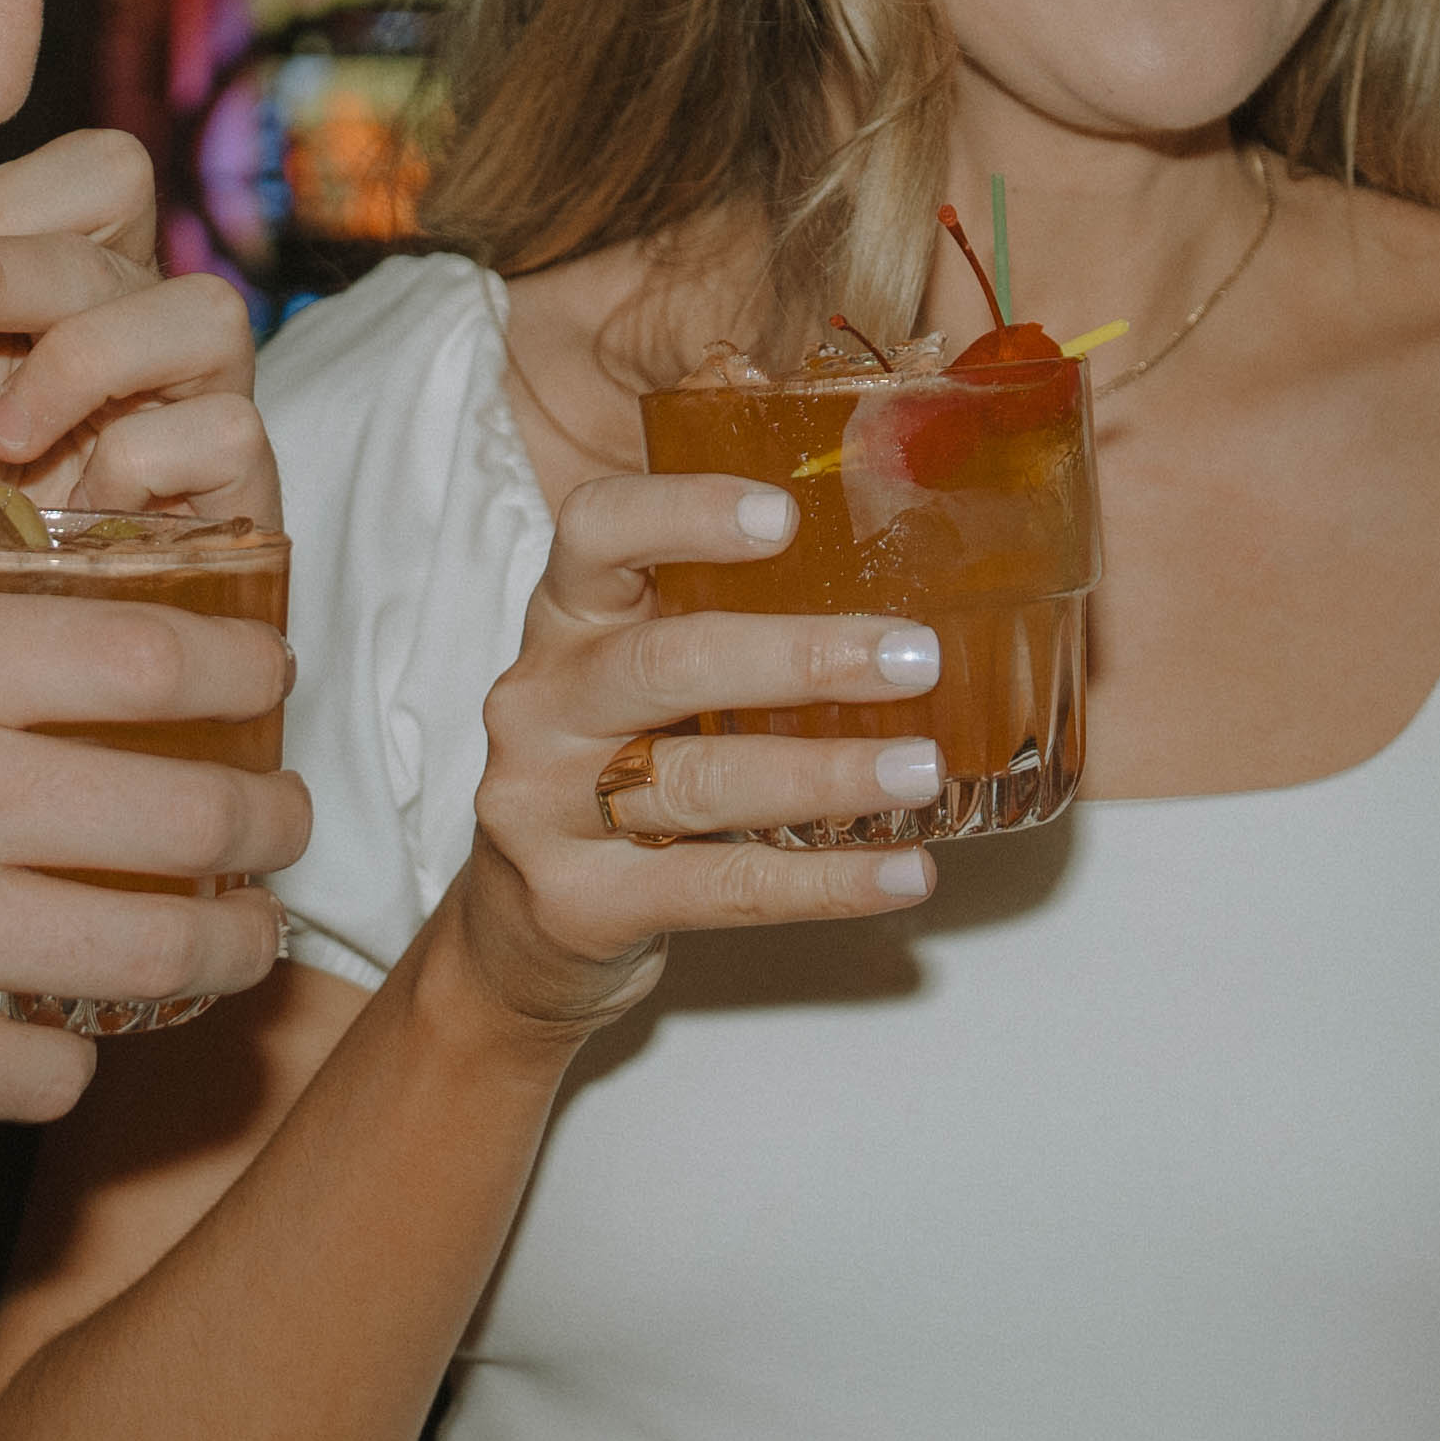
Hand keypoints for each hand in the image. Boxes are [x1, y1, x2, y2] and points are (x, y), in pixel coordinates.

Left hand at [0, 129, 273, 534]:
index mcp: (72, 289)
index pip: (99, 175)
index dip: (0, 206)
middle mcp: (148, 332)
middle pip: (128, 236)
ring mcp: (202, 409)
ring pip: (207, 314)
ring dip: (86, 359)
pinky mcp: (239, 497)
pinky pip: (227, 433)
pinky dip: (137, 462)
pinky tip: (68, 514)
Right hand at [0, 587, 307, 1135]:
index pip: (151, 648)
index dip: (243, 669)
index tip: (267, 685)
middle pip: (201, 810)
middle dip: (273, 826)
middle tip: (281, 831)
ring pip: (166, 952)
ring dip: (226, 949)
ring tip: (232, 941)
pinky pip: (53, 1070)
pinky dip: (65, 1058)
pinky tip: (46, 1037)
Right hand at [427, 471, 957, 1033]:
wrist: (518, 926)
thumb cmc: (613, 767)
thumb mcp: (636, 678)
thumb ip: (719, 624)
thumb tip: (910, 585)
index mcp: (566, 620)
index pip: (597, 531)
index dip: (684, 514)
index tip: (784, 515)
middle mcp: (543, 703)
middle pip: (669, 663)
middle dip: (803, 658)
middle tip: (915, 658)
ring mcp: (546, 808)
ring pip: (700, 782)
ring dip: (826, 776)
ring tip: (921, 770)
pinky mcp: (579, 903)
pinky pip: (722, 886)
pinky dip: (826, 883)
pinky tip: (904, 872)